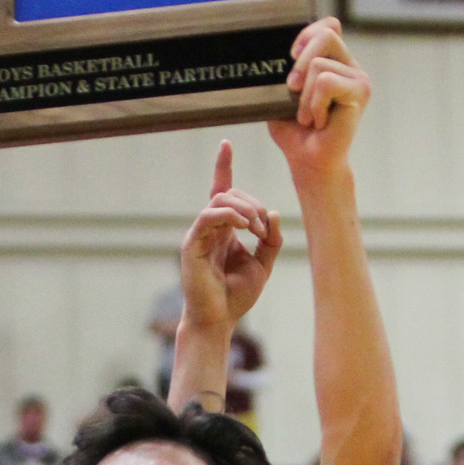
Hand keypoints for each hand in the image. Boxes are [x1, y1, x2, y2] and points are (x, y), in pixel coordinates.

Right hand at [179, 141, 282, 332]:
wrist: (219, 320)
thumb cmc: (237, 296)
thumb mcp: (263, 265)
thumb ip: (270, 239)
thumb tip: (272, 212)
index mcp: (224, 230)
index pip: (221, 191)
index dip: (223, 166)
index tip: (226, 144)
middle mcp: (209, 228)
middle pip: (228, 193)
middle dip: (252, 202)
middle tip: (264, 228)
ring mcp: (198, 235)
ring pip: (220, 200)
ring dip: (245, 209)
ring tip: (257, 230)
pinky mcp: (191, 245)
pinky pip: (208, 216)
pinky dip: (229, 215)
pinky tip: (245, 226)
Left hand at [267, 19, 370, 179]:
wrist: (308, 160)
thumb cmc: (294, 130)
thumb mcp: (281, 94)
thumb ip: (284, 71)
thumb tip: (276, 55)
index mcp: (334, 62)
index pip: (329, 26)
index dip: (307, 34)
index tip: (290, 56)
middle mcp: (349, 66)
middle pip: (327, 34)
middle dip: (301, 61)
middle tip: (292, 89)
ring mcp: (359, 78)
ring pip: (320, 65)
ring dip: (304, 97)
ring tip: (309, 118)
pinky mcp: (361, 92)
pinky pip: (326, 83)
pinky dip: (315, 105)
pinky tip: (320, 121)